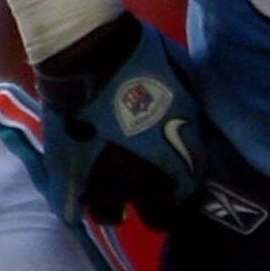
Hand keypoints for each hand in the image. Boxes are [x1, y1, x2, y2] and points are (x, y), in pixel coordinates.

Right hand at [32, 12, 202, 228]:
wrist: (89, 52)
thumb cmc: (145, 60)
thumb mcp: (188, 87)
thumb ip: (194, 118)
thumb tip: (202, 129)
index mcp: (179, 161)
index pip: (189, 193)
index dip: (182, 189)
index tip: (176, 182)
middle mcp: (146, 181)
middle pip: (157, 218)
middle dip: (156, 209)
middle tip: (147, 194)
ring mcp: (104, 181)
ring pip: (111, 216)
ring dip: (113, 207)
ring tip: (110, 192)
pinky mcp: (67, 174)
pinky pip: (69, 207)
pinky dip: (73, 203)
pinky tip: (76, 196)